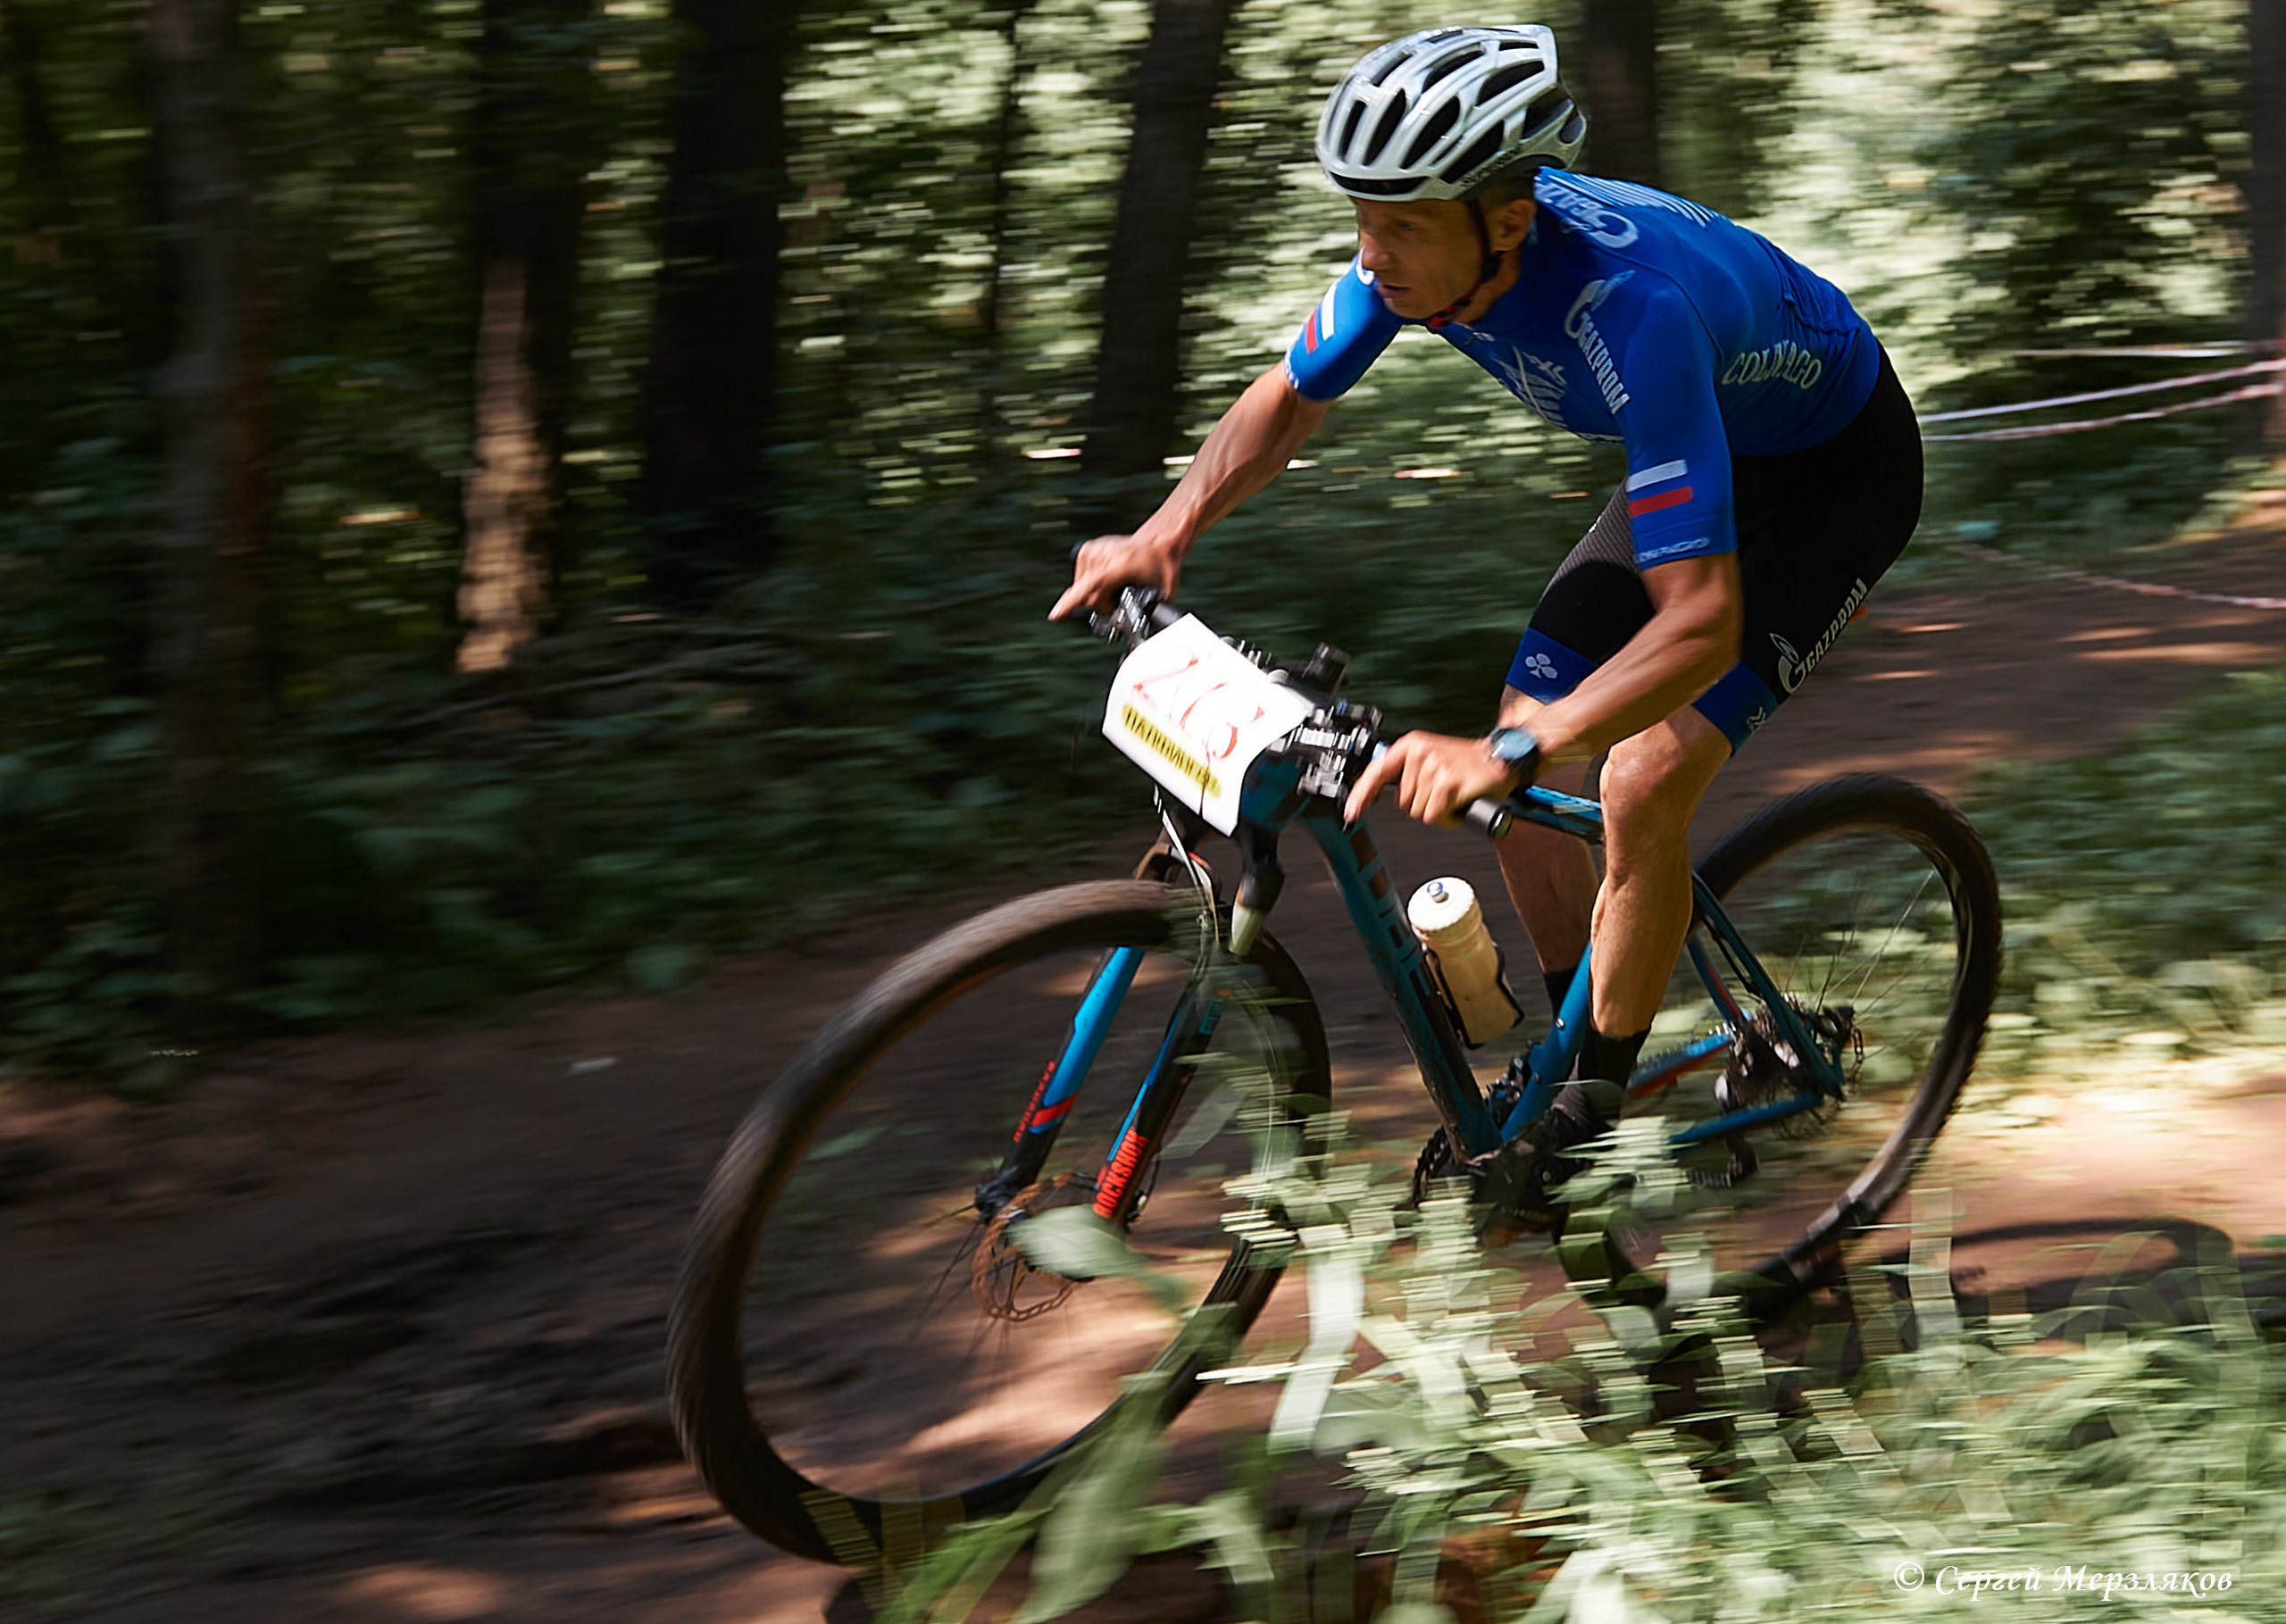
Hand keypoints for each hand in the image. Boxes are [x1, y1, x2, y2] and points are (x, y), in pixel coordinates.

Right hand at [1050, 534, 1180, 621]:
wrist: (1155, 543)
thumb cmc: (1159, 565)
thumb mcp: (1164, 592)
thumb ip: (1156, 613)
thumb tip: (1152, 633)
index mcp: (1120, 565)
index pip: (1091, 586)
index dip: (1072, 603)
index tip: (1055, 615)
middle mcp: (1102, 555)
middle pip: (1089, 597)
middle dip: (1102, 607)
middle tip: (1120, 602)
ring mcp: (1091, 551)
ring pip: (1082, 590)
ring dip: (1097, 596)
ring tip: (1115, 587)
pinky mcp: (1084, 551)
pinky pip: (1080, 579)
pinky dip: (1091, 585)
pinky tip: (1106, 581)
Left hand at [1343, 731, 1525, 827]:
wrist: (1502, 757)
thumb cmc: (1466, 763)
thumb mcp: (1431, 757)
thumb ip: (1407, 772)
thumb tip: (1379, 794)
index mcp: (1411, 745)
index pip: (1377, 772)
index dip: (1362, 795)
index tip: (1351, 813)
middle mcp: (1420, 753)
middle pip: (1403, 803)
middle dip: (1422, 805)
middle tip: (1443, 793)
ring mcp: (1435, 767)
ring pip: (1420, 812)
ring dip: (1438, 812)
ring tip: (1454, 796)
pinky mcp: (1449, 783)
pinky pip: (1435, 816)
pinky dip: (1448, 818)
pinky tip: (1459, 804)